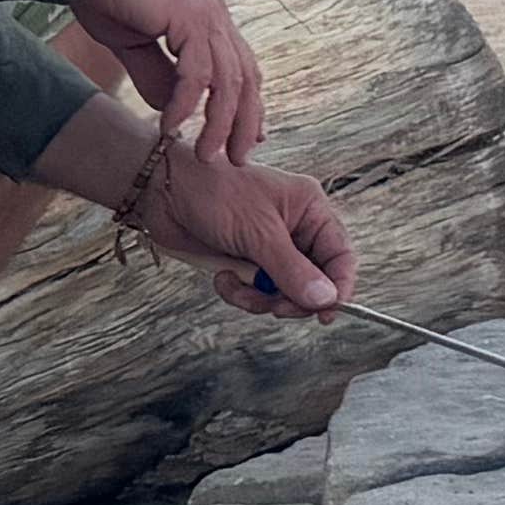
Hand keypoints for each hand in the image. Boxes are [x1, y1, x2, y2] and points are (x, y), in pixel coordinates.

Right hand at [69, 0, 263, 158]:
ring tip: (204, 154)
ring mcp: (206, 14)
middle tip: (236, 159)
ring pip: (229, 81)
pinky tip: (171, 126)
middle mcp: (215, 15)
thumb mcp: (134, 44)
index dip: (246, 106)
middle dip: (245, 123)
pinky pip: (197, 73)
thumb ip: (157, 76)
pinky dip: (187, 104)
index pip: (241, 69)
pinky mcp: (189, 16)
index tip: (246, 139)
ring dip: (219, 123)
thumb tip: (174, 112)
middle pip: (247, 78)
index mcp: (207, 18)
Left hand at [140, 141, 354, 317]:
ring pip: (283, 292)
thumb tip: (325, 301)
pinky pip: (256, 293)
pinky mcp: (246, 261)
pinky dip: (240, 293)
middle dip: (291, 298)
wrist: (164, 191)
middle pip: (314, 281)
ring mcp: (270, 247)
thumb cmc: (214, 193)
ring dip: (259, 298)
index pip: (341, 256)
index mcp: (310, 209)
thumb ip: (293, 270)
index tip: (326, 314)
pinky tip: (222, 277)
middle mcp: (295, 228)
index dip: (338, 287)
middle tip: (273, 307)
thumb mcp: (258, 233)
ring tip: (236, 286)